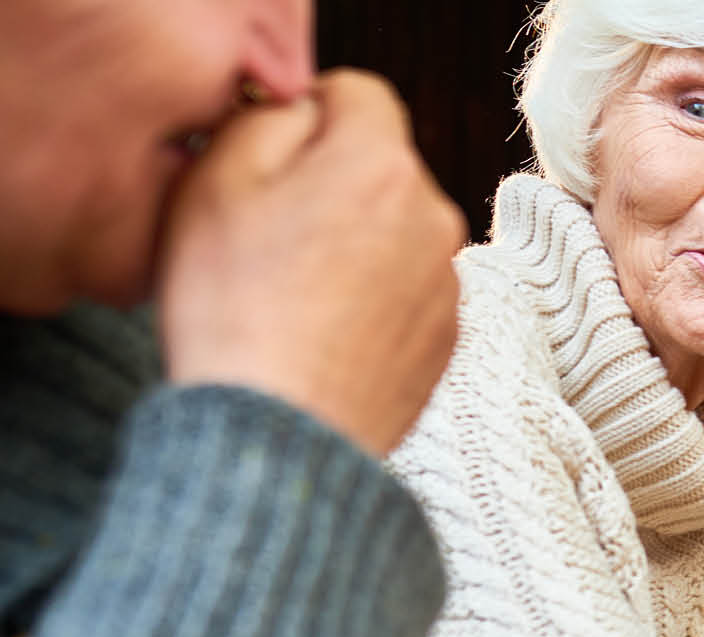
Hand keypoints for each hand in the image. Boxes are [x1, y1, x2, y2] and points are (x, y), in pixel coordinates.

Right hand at [156, 69, 463, 456]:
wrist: (278, 434)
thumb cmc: (233, 306)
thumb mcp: (217, 182)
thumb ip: (270, 119)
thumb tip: (304, 112)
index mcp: (381, 165)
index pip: (359, 95)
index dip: (306, 115)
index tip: (268, 160)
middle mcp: (434, 215)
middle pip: (378, 167)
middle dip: (328, 185)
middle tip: (265, 237)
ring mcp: (448, 281)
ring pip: (392, 230)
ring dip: (350, 244)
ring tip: (288, 296)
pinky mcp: (447, 338)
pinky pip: (403, 290)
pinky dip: (368, 300)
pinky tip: (319, 334)